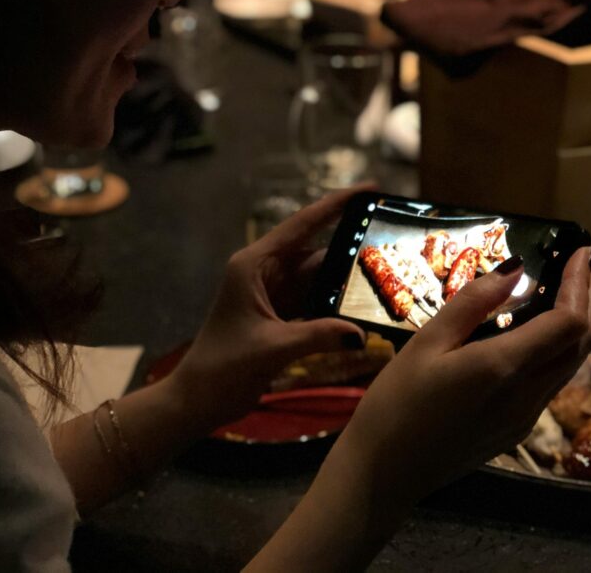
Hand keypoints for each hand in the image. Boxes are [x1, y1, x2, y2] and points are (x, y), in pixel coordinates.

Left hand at [166, 187, 370, 431]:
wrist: (197, 401)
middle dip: (351, 250)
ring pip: (318, 280)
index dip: (336, 204)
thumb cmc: (222, 367)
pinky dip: (336, 306)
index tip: (370, 189)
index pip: (302, 225)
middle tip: (393, 246)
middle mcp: (264, 273)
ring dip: (345, 282)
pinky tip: (364, 309)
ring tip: (388, 278)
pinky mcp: (279, 318)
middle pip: (316, 253)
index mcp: (254, 265)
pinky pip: (315, 303)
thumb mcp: (272, 348)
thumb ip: (318, 336)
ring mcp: (273, 296)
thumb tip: (362, 333)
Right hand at [338, 248, 590, 504]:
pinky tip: (538, 335)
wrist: (385, 474)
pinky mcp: (516, 431)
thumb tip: (514, 270)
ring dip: (578, 326)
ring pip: (571, 366)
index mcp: (505, 368)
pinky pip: (551, 383)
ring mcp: (526, 418)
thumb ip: (472, 304)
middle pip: (582, 344)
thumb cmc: (395, 403)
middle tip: (579, 267)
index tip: (581, 251)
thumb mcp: (426, 343)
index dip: (582, 284)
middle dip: (590, 301)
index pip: (569, 322)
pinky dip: (559, 350)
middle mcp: (527, 396)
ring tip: (566, 292)